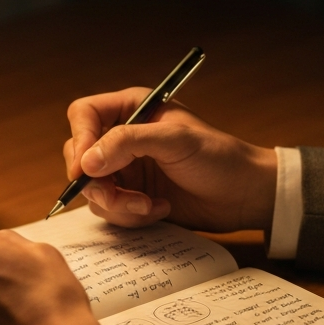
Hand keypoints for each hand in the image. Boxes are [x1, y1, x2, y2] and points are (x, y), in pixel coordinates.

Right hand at [64, 88, 277, 231]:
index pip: (84, 115)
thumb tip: (85, 162)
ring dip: (118, 204)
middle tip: (117, 196)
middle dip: (97, 182)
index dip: (79, 140)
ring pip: (92, 188)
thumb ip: (128, 142)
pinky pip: (110, 210)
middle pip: (79, 156)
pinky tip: (159, 209)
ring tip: (150, 205)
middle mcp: (122, 137)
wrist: (244, 195)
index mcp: (131, 108)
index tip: (84, 169)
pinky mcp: (132, 196)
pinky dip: (130, 216)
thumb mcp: (175, 141)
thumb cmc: (218, 157)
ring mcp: (125, 168)